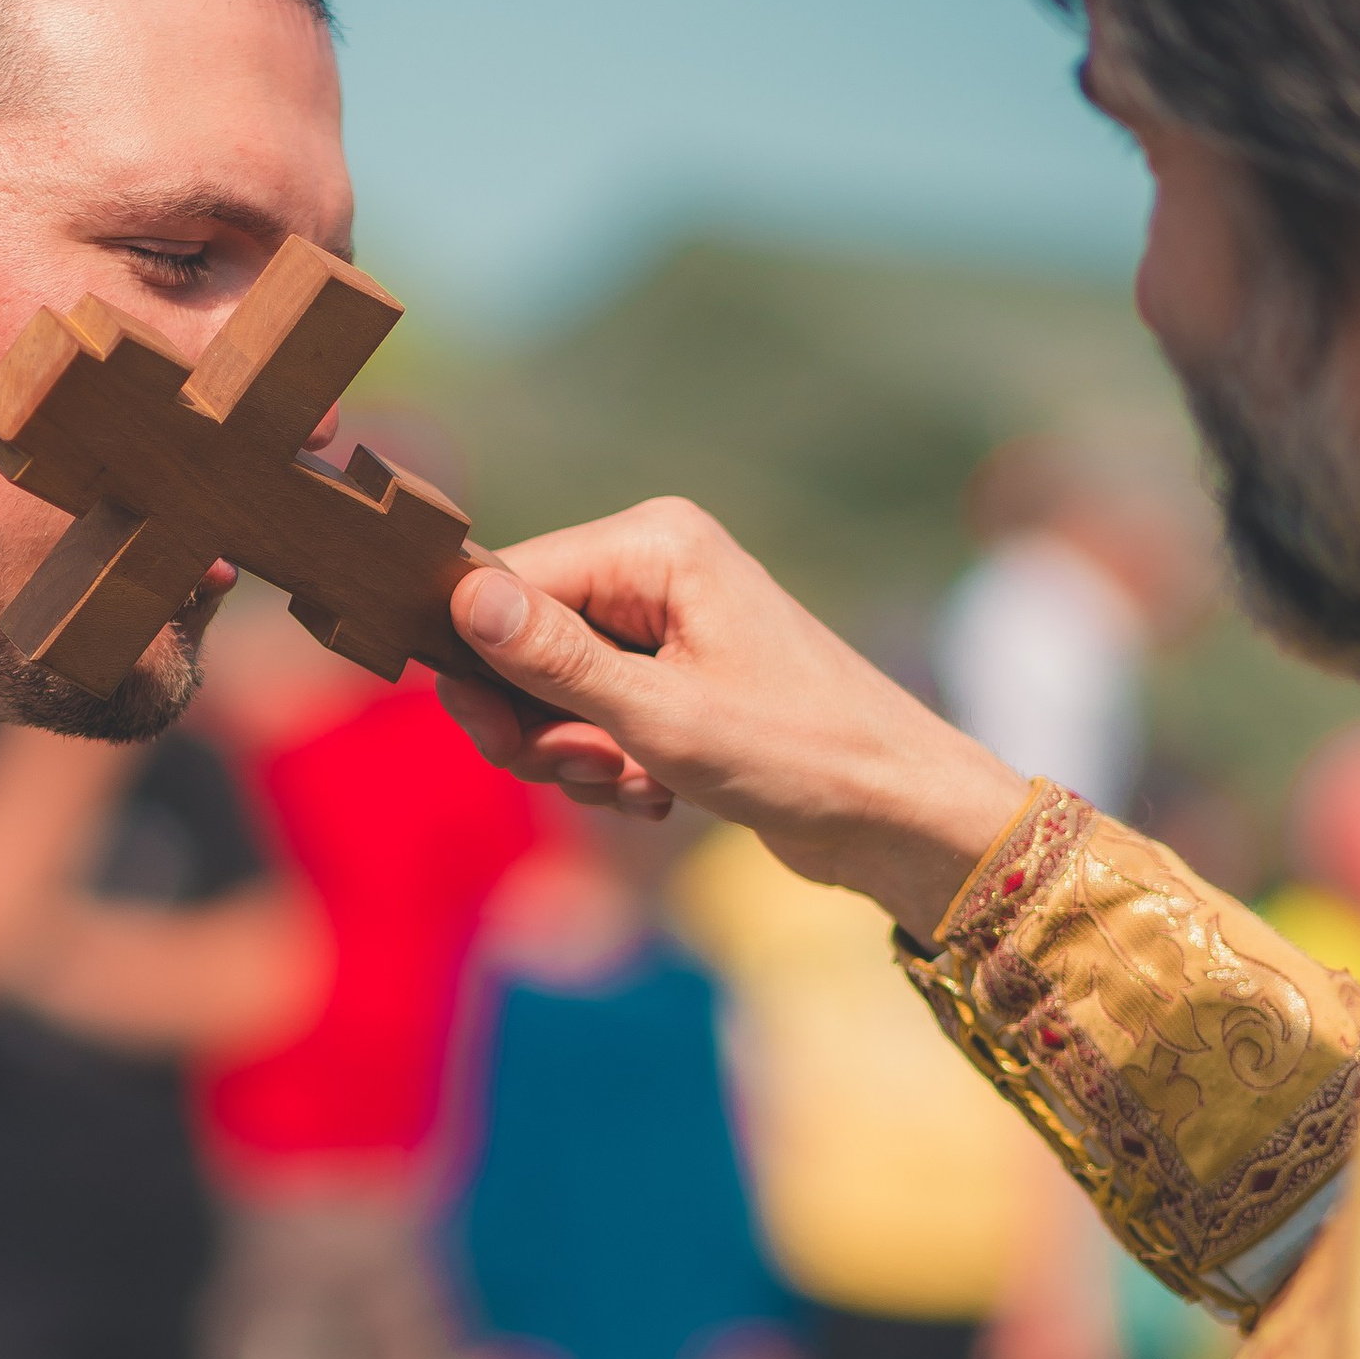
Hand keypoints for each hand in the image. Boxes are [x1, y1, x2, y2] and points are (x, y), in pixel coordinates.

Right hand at [439, 497, 1028, 940]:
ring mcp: (668, 623)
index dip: (480, 661)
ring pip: (553, 692)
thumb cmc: (799, 755)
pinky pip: (594, 718)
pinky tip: (656, 795)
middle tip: (581, 772)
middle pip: (524, 639)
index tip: (492, 737)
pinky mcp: (677, 677)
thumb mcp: (659, 716)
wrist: (896, 814)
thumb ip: (554, 658)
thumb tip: (463, 597)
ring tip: (632, 785)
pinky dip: (609, 767)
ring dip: (575, 756)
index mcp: (654, 544)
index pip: (510, 581)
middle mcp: (657, 566)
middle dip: (537, 721)